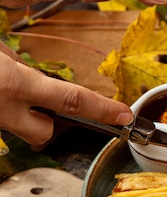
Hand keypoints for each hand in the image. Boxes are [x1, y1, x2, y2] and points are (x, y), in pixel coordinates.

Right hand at [0, 41, 132, 144]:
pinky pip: (4, 123)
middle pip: (45, 132)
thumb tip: (35, 74)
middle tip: (38, 102)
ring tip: (5, 92)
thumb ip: (20, 64)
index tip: (123, 115)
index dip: (103, 110)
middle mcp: (5, 110)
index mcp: (15, 85)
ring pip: (21, 130)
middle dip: (49, 122)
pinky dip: (4, 110)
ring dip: (22, 116)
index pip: (72, 101)